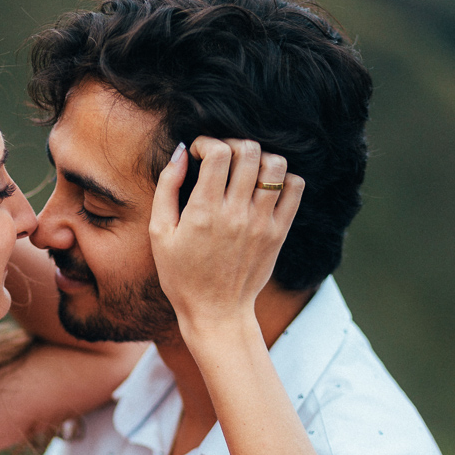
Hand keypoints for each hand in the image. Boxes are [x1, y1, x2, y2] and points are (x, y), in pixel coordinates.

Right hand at [149, 138, 303, 339]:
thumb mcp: (159, 233)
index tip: (199, 154)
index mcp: (203, 211)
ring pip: (275, 165)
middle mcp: (236, 214)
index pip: (218, 153)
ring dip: (259, 158)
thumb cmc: (181, 275)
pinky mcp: (278, 232)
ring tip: (245, 171)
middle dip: (233, 144)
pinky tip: (264, 187)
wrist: (216, 312)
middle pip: (248, 151)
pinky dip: (283, 178)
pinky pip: (294, 188)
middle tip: (223, 158)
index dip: (207, 142)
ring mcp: (261, 222)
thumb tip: (181, 153)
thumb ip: (166, 188)